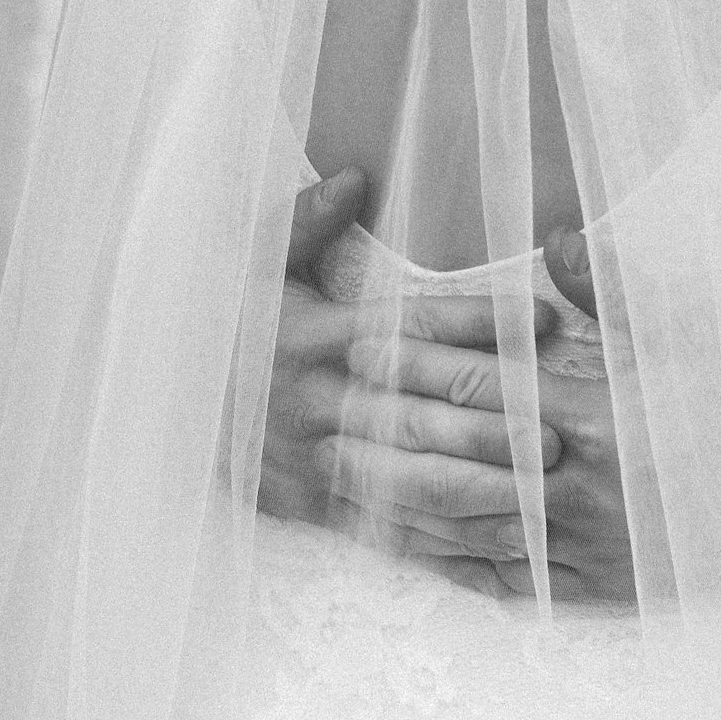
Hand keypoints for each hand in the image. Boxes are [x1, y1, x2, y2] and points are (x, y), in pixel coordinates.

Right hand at [258, 169, 560, 543]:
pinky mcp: (317, 510)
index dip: (478, 324)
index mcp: (314, 338)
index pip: (408, 329)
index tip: (541, 322)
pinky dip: (446, 542)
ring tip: (543, 493)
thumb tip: (353, 177)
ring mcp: (318, 463)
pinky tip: (498, 542)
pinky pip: (389, 530)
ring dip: (479, 493)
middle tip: (557, 434)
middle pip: (416, 416)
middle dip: (490, 429)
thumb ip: (304, 222)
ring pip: (407, 483)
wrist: (164, 413)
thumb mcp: (253, 267)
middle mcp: (319, 403)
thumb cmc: (230, 333)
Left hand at [342, 227, 634, 602]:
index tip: (360, 337)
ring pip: (460, 521)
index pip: (480, 380)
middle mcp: (577, 485)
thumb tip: (554, 240)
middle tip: (319, 404)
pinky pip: (496, 579)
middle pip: (453, 451)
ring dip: (391, 497)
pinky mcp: (587, 594)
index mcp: (598, 413)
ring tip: (332, 475)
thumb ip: (616, 289)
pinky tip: (399, 544)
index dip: (412, 358)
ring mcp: (578, 548)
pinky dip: (440, 560)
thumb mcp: (697, 335)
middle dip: (381, 426)